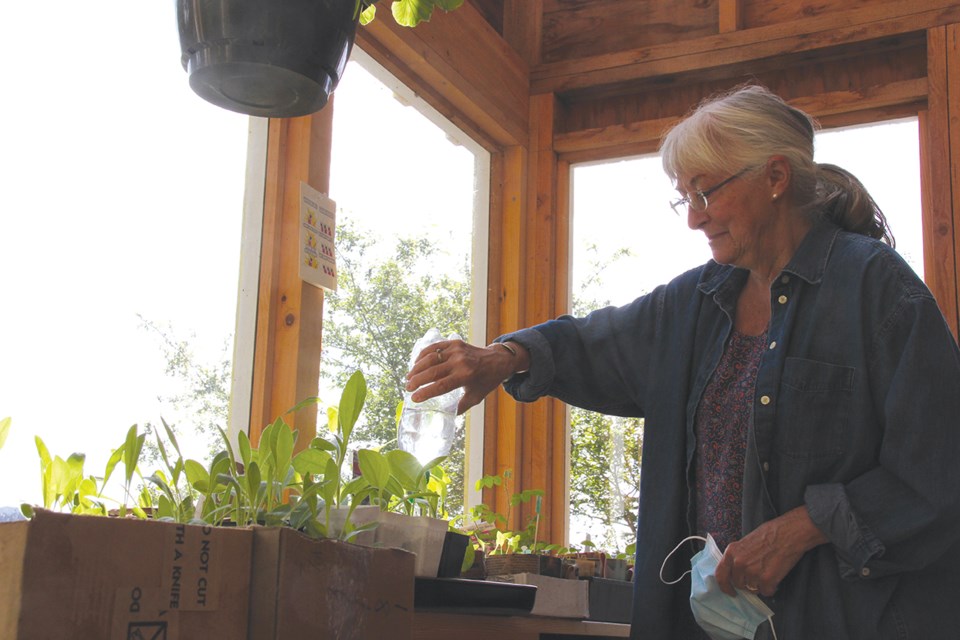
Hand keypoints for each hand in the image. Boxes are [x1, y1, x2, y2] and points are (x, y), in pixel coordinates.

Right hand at [404, 340, 527, 413]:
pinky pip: (434, 348)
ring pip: (430, 358)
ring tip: (409, 377)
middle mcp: (460, 362)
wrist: (498, 360)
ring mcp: (456, 350)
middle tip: (408, 388)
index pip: (441, 386)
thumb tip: (445, 416)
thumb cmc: (486, 381)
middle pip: (432, 372)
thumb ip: (460, 406)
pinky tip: (416, 363)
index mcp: (466, 376)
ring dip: (417, 368)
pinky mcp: (454, 343)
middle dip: (417, 381)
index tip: (414, 398)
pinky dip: (423, 355)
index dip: (425, 392)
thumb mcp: (476, 397)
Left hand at [714, 506, 827, 596]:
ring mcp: (752, 572)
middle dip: (748, 583)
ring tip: (768, 571)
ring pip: (752, 589)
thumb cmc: (770, 534)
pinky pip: (766, 592)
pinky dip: (771, 587)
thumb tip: (736, 572)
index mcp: (731, 552)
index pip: (720, 575)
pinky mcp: (766, 579)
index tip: (731, 592)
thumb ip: (738, 557)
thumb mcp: (745, 542)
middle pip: (738, 584)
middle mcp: (739, 563)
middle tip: (759, 574)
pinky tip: (775, 576)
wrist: (789, 533)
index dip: (725, 586)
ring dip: (760, 585)